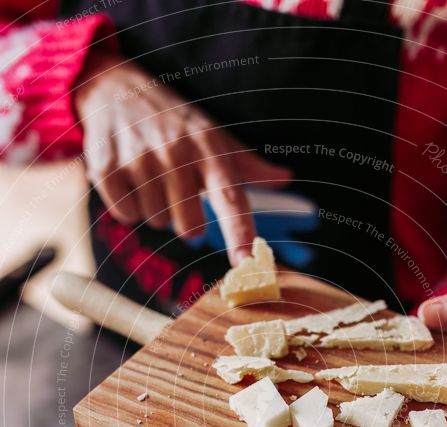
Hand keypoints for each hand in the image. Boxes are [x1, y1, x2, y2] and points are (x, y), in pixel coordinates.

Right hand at [74, 54, 291, 263]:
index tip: (244, 261)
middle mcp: (176, 152)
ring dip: (155, 209)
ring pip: (156, 221)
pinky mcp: (107, 168)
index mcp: (209, 148)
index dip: (239, 232)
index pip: (230, 197)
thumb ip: (249, 165)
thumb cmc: (175, 123)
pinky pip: (125, 214)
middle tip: (179, 195)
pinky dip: (128, 205)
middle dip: (186, 222)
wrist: (116, 90)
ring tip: (151, 178)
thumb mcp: (214, 136)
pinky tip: (129, 179)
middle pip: (189, 227)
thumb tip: (285, 178)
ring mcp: (139, 159)